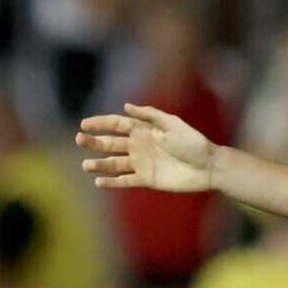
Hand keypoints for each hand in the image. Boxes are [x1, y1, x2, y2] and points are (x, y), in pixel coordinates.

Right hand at [76, 104, 215, 191]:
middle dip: (94, 141)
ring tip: (86, 164)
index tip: (84, 124)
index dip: (101, 123)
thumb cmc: (193, 142)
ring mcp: (141, 163)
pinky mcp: (146, 179)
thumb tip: (126, 106)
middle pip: (111, 143)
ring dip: (99, 164)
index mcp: (144, 130)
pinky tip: (98, 181)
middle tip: (79, 139)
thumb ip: (150, 115)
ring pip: (114, 163)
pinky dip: (112, 182)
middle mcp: (139, 146)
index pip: (118, 125)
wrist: (208, 166)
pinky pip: (125, 180)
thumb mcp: (172, 124)